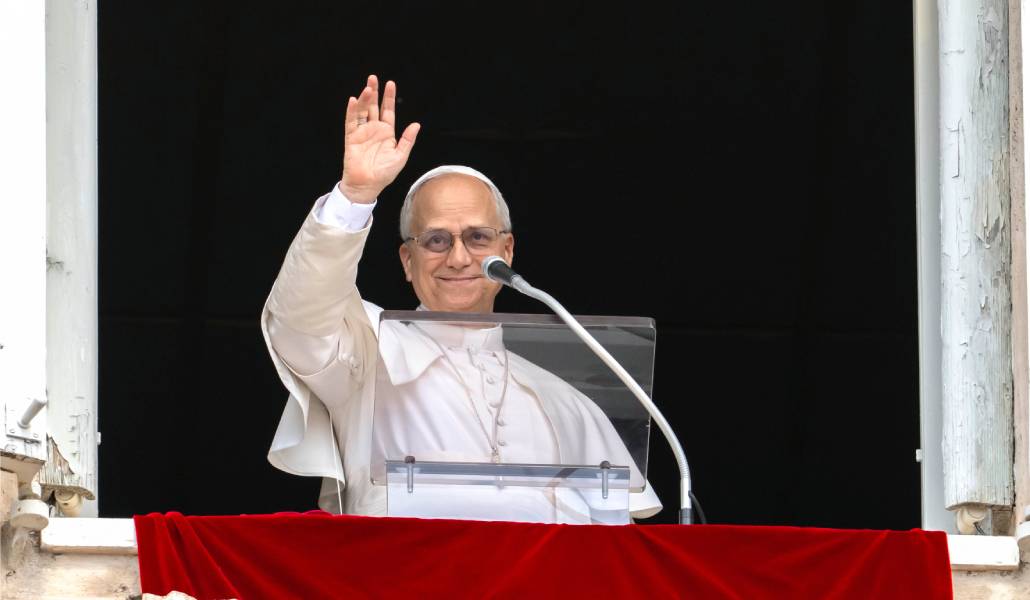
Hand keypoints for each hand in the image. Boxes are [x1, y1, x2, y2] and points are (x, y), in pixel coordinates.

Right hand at [339, 75, 420, 203]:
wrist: (368, 185)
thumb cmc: (384, 173)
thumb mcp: (401, 156)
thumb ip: (408, 140)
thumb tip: (416, 124)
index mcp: (387, 133)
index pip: (388, 111)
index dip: (389, 98)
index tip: (390, 83)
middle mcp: (374, 129)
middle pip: (373, 107)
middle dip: (374, 92)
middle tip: (373, 78)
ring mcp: (362, 132)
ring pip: (362, 111)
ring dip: (364, 99)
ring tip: (367, 88)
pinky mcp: (352, 138)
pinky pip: (351, 122)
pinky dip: (352, 111)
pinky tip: (353, 100)